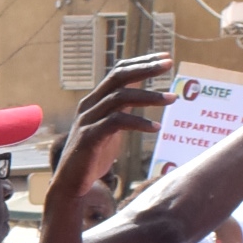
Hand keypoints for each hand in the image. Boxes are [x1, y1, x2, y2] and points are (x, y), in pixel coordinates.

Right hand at [45, 58, 175, 216]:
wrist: (70, 185)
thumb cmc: (93, 157)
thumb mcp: (111, 129)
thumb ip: (122, 112)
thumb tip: (144, 99)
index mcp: (95, 101)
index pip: (118, 72)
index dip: (141, 63)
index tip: (165, 58)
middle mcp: (90, 105)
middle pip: (118, 77)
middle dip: (145, 68)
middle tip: (170, 64)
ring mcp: (88, 120)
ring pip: (119, 97)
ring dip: (148, 96)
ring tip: (172, 98)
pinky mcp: (89, 137)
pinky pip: (116, 122)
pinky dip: (138, 123)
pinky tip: (156, 128)